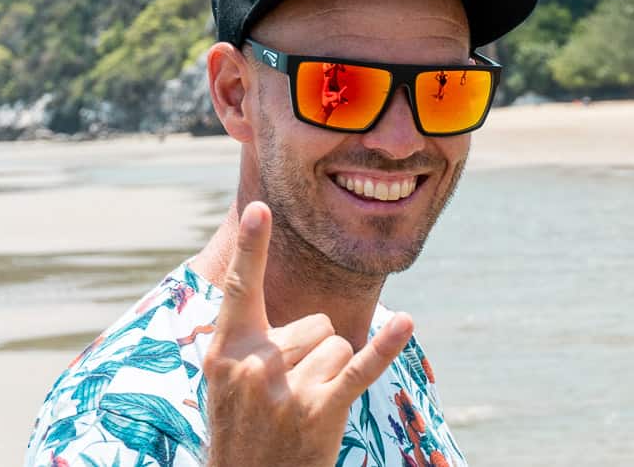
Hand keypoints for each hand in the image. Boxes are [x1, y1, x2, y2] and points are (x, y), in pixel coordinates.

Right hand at [203, 202, 412, 465]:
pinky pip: (360, 368)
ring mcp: (288, 391)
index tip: (262, 208)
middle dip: (313, 354)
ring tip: (301, 408)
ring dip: (330, 375)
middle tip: (285, 396)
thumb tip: (274, 288)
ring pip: (339, 345)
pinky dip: (386, 347)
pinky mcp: (321, 412)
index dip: (252, 247)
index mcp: (226, 351)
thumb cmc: (242, 425)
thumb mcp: (227, 378)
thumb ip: (248, 335)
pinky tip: (406, 323)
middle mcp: (254, 366)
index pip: (241, 288)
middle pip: (318, 323)